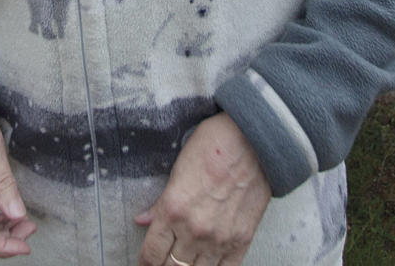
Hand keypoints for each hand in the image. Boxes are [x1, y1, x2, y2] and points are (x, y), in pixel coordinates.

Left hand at [134, 113, 270, 265]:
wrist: (251, 141)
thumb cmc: (213, 146)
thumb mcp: (177, 170)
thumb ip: (159, 203)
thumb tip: (143, 220)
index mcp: (173, 210)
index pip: (151, 253)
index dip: (145, 261)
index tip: (146, 261)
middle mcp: (194, 230)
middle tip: (163, 261)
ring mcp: (219, 238)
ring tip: (183, 263)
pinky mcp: (242, 240)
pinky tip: (206, 264)